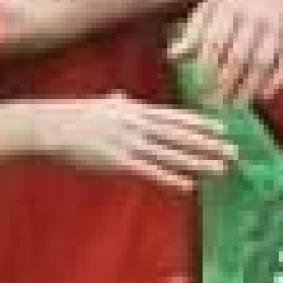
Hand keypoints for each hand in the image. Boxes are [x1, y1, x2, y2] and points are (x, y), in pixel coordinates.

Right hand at [33, 95, 231, 189]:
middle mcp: (137, 124)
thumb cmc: (70, 117)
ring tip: (221, 168)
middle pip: (181, 135)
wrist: (48, 127)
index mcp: (135, 110)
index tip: (222, 129)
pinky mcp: (118, 162)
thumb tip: (121, 96)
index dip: (200, 124)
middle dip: (209, 144)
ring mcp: (129, 142)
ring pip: (172, 153)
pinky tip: (189, 186)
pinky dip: (171, 178)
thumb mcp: (98, 105)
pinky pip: (151, 172)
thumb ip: (115, 103)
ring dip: (199, 162)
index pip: (175, 117)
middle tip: (234, 151)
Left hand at [170, 0, 282, 105]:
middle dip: (226, 83)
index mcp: (230, 6)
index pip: (216, 41)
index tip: (199, 87)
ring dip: (249, 86)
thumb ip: (193, 31)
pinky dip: (277, 79)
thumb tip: (172, 57)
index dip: (207, 66)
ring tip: (235, 106)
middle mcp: (254, 15)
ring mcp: (276, 24)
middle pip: (239, 55)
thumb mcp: (210, 5)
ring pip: (263, 61)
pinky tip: (263, 96)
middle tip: (214, 104)